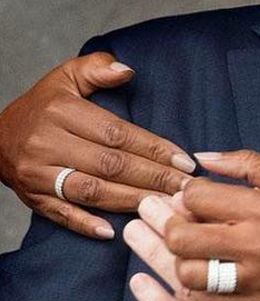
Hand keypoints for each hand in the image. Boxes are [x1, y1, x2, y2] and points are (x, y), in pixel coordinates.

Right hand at [0, 52, 195, 238]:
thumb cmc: (41, 106)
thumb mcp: (64, 77)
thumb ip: (96, 68)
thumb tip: (127, 70)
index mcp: (62, 112)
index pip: (117, 133)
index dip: (154, 148)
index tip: (184, 160)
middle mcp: (48, 143)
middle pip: (110, 164)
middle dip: (153, 178)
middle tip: (187, 188)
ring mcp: (38, 173)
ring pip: (91, 191)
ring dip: (131, 200)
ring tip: (165, 206)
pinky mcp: (32, 197)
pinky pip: (61, 213)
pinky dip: (86, 224)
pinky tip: (113, 231)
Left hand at [154, 149, 259, 300]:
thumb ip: (246, 163)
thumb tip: (200, 159)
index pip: (195, 197)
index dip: (188, 193)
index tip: (197, 196)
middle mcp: (256, 244)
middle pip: (181, 237)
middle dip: (173, 226)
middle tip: (183, 223)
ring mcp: (257, 279)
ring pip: (188, 274)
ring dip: (184, 260)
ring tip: (196, 251)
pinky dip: (198, 290)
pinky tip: (207, 277)